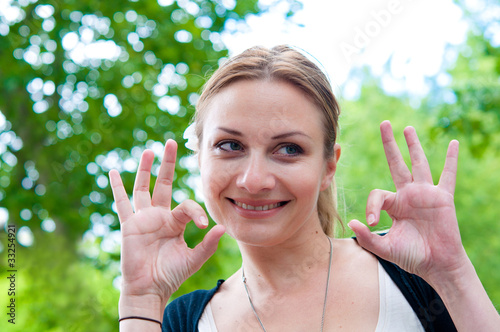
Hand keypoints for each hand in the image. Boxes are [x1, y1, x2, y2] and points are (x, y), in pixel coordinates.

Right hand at [109, 140, 224, 305]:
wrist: (150, 290)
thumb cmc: (171, 275)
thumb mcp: (193, 259)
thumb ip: (207, 244)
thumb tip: (221, 228)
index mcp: (176, 222)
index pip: (187, 205)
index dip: (197, 212)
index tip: (204, 225)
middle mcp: (159, 216)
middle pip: (163, 184)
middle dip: (167, 164)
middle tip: (171, 142)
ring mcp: (143, 219)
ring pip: (142, 188)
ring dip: (145, 170)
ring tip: (149, 150)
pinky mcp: (129, 225)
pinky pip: (122, 204)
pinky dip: (117, 188)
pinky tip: (113, 172)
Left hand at [348, 121, 466, 282]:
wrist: (436, 265)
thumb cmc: (411, 256)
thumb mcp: (384, 248)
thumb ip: (367, 237)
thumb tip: (352, 222)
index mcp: (393, 204)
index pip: (377, 194)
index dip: (371, 206)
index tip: (371, 221)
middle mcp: (408, 194)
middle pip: (397, 163)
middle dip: (389, 144)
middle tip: (384, 124)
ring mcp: (426, 194)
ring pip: (419, 164)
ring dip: (414, 146)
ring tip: (407, 128)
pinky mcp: (443, 198)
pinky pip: (448, 176)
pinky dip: (451, 160)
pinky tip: (452, 144)